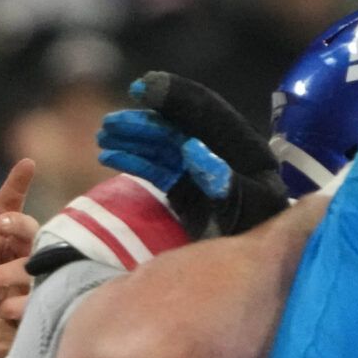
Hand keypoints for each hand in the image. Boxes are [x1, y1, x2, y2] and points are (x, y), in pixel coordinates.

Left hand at [0, 163, 38, 357]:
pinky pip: (37, 302)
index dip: (17, 188)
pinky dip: (18, 302)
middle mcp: (9, 263)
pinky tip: (0, 310)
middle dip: (20, 225)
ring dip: (7, 273)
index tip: (27, 164)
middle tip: (1, 227)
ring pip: (38, 265)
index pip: (6, 212)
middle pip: (32, 232)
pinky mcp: (27, 317)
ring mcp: (21, 289)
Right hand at [97, 72, 288, 237]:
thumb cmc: (255, 240)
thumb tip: (193, 147)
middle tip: (109, 123)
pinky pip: (156, 167)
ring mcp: (202, 172)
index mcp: (248, 152)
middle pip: (179, 128)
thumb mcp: (244, 210)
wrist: (249, 271)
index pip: (209, 113)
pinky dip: (133, 160)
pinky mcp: (186, 189)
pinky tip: (109, 156)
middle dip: (144, 122)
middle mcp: (225, 155)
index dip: (176, 97)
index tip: (143, 87)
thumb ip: (224, 181)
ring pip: (163, 146)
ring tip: (103, 137)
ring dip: (132, 138)